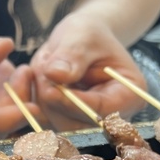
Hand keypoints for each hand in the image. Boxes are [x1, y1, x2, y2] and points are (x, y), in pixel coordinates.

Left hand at [30, 13, 145, 131]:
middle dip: (52, 101)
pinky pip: (41, 121)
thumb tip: (55, 74)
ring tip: (40, 68)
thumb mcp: (82, 36)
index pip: (101, 111)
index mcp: (129, 96)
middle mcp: (110, 117)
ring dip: (39, 98)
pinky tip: (29, 78)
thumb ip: (72, 55)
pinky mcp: (63, 123)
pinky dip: (30, 101)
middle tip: (40, 72)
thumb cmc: (88, 34)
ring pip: (54, 124)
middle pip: (76, 124)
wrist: (79, 41)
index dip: (74, 104)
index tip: (50, 91)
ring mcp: (85, 123)